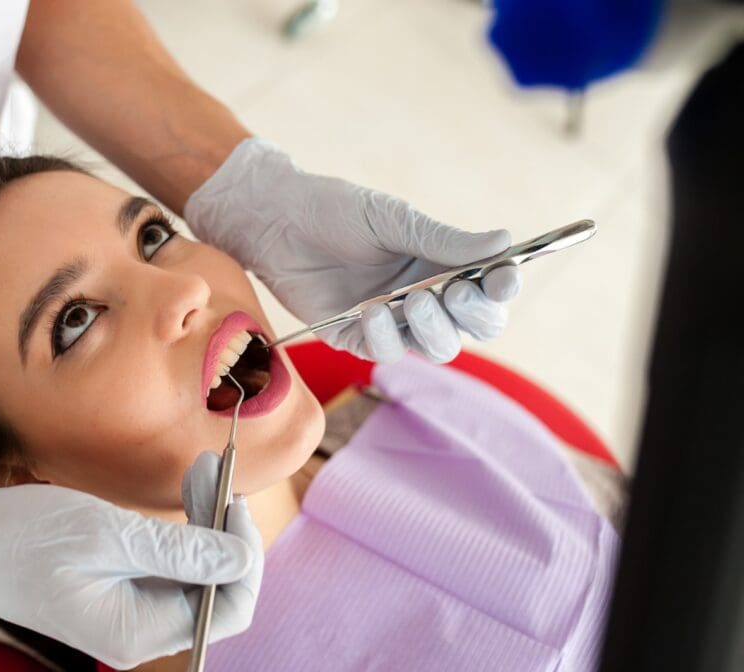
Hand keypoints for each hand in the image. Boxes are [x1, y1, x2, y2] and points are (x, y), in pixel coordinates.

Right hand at [0, 456, 262, 669]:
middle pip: (216, 590)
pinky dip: (180, 530)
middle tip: (212, 468)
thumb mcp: (106, 534)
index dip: (243, 554)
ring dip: (205, 523)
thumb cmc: (19, 537)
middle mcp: (137, 633)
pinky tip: (182, 491)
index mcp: (136, 631)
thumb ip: (180, 549)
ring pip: (196, 574)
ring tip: (199, 470)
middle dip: (224, 529)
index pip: (228, 608)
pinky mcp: (117, 593)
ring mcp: (127, 614)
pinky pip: (169, 567)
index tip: (233, 498)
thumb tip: (243, 556)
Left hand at [185, 138, 521, 363]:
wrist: (277, 221)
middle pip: (472, 326)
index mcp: (441, 264)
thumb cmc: (336, 211)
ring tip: (411, 300)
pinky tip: (371, 311)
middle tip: (455, 291)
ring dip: (431, 328)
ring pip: (435, 347)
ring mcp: (392, 321)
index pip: (488, 288)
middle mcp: (424, 296)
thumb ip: (444, 240)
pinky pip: (384, 350)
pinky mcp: (356, 337)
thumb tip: (504, 242)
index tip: (505, 277)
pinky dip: (383, 335)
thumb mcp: (393, 220)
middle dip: (472, 314)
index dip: (502, 287)